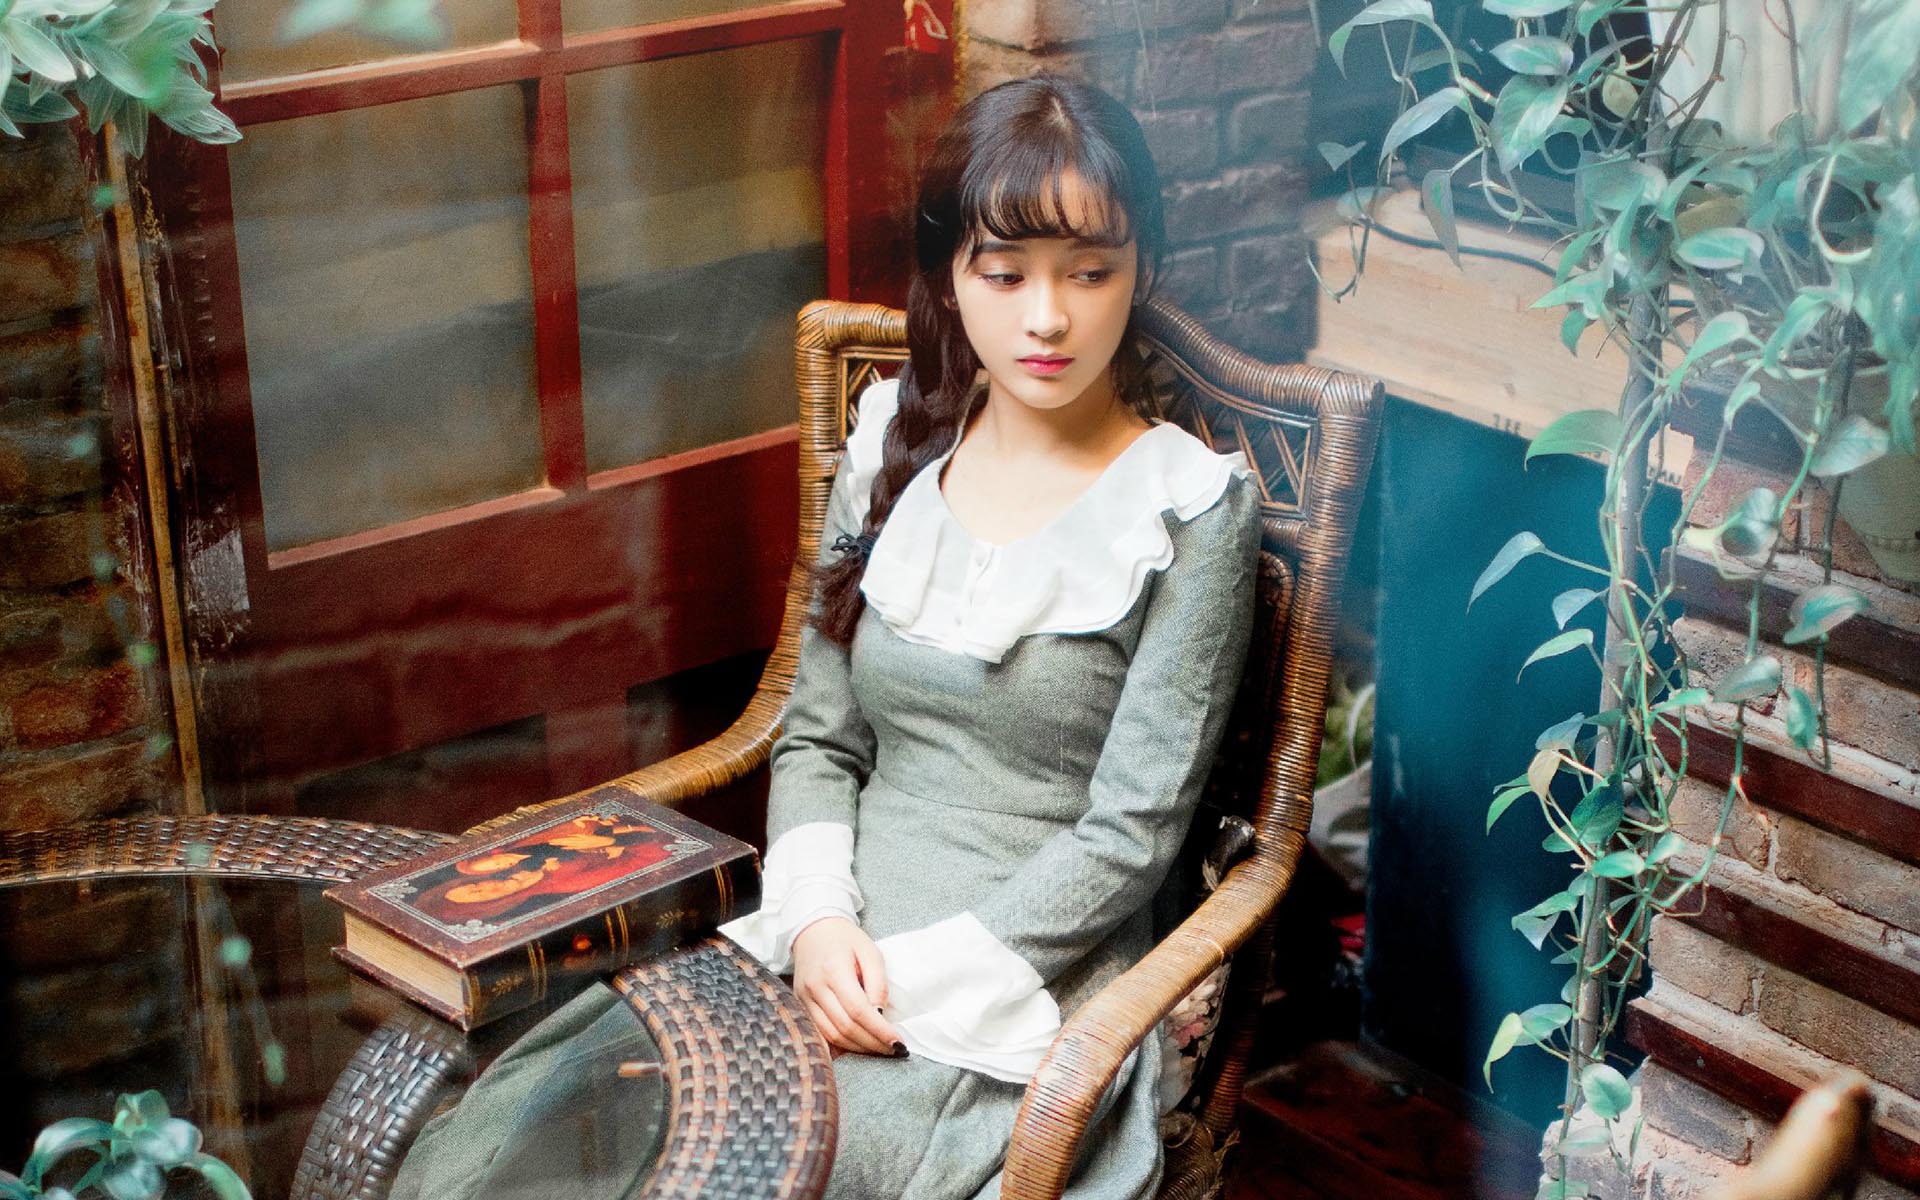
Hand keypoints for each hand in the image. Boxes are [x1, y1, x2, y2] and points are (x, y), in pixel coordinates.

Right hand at [791, 916, 902, 1055]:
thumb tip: (881, 1013)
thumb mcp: (870, 951)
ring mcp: (804, 998)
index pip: (858, 1010)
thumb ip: (878, 982)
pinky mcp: (800, 1005)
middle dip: (871, 1043)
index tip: (897, 1042)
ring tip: (879, 1048)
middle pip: (845, 1027)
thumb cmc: (845, 939)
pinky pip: (820, 1033)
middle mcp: (815, 988)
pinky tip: (857, 1046)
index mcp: (834, 971)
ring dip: (857, 1047)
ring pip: (831, 1035)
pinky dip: (840, 1044)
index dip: (879, 1030)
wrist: (812, 930)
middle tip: (893, 1049)